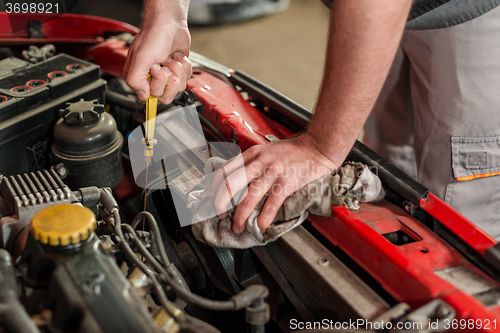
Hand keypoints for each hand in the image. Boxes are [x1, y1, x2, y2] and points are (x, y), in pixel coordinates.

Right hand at [124, 16, 191, 103]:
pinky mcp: (178, 71)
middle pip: (166, 95)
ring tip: (170, 58)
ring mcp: (167, 75)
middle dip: (169, 78)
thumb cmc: (153, 37)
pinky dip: (184, 66)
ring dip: (177, 70)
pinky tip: (176, 57)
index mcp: (139, 77)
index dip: (157, 84)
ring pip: (178, 87)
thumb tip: (143, 96)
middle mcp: (152, 78)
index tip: (156, 70)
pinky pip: (186, 78)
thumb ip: (135, 80)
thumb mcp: (140, 59)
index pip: (151, 96)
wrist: (170, 24)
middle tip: (165, 64)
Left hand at [212, 133, 337, 233]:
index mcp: (252, 154)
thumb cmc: (293, 151)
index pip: (225, 170)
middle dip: (221, 202)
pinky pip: (272, 203)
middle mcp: (260, 162)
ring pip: (249, 196)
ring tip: (238, 226)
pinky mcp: (287, 182)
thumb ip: (251, 162)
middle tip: (220, 214)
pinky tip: (261, 226)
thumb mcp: (266, 150)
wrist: (317, 147)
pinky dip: (264, 218)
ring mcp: (273, 172)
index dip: (215, 187)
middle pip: (231, 183)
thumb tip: (235, 179)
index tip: (212, 198)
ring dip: (240, 215)